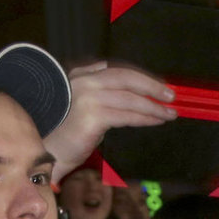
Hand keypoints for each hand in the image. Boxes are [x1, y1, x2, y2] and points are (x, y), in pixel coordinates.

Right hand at [45, 62, 175, 181]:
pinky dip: (145, 118)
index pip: (118, 72)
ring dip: (153, 106)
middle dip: (152, 86)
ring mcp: (88, 98)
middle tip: (171, 95)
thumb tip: (105, 67)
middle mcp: (84, 82)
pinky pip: (127, 115)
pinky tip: (156, 121)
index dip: (141, 78)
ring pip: (130, 98)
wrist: (48, 151)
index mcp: (80, 76)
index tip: (158, 86)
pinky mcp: (93, 117)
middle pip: (126, 78)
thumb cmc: (63, 131)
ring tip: (169, 113)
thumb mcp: (77, 101)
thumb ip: (91, 85)